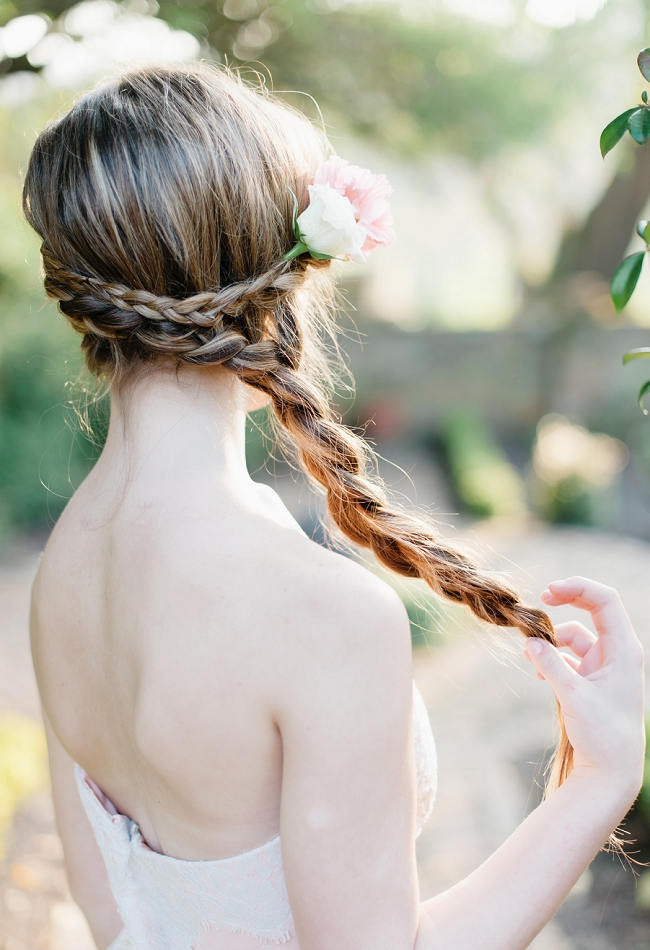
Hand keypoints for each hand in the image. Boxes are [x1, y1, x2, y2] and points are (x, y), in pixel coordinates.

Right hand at [523, 576, 645, 795]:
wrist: (610, 770)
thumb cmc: (602, 734)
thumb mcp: (573, 696)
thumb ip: (551, 665)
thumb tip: (530, 642)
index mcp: (624, 650)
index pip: (605, 601)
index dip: (578, 588)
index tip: (549, 592)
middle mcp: (618, 652)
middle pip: (593, 609)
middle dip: (566, 602)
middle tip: (540, 599)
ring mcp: (605, 664)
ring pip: (575, 634)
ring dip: (552, 640)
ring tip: (530, 656)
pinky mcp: (592, 678)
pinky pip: (569, 655)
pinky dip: (552, 658)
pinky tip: (538, 675)